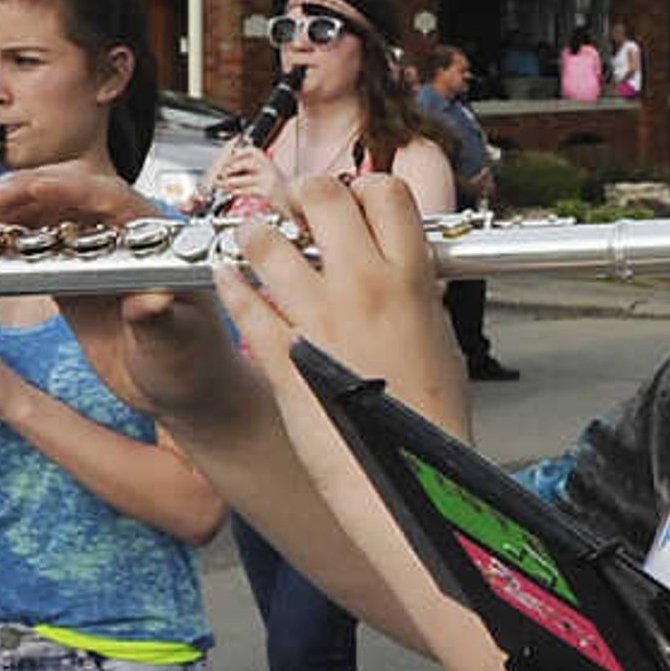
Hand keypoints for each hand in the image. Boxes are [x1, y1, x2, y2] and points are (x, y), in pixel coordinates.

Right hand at [0, 166, 255, 428]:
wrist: (186, 397)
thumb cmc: (198, 364)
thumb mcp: (182, 343)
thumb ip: (162, 320)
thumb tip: (148, 301)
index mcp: (156, 240)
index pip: (110, 199)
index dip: (70, 189)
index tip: (34, 189)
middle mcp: (123, 241)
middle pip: (70, 200)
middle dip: (25, 196)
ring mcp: (96, 261)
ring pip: (48, 222)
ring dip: (9, 217)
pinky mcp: (74, 284)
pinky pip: (37, 256)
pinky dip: (8, 248)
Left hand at [204, 137, 279, 212]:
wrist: (292, 198)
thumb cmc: (277, 185)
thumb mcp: (265, 171)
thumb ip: (248, 167)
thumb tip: (227, 169)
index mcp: (266, 160)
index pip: (250, 151)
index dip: (236, 154)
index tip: (225, 160)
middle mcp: (268, 167)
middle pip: (246, 163)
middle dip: (230, 168)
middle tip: (221, 174)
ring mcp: (267, 180)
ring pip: (243, 179)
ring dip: (229, 182)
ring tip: (222, 184)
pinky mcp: (266, 193)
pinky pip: (247, 191)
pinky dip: (236, 191)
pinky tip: (232, 192)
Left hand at [219, 168, 465, 433]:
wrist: (409, 480)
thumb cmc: (432, 423)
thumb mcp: (442, 342)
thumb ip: (418, 297)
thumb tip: (406, 274)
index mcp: (411, 280)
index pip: (385, 193)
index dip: (363, 190)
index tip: (352, 203)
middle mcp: (364, 287)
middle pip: (322, 196)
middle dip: (303, 196)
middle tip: (297, 210)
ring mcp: (318, 318)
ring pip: (267, 241)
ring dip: (258, 233)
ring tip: (257, 240)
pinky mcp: (282, 355)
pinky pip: (242, 302)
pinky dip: (230, 284)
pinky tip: (227, 279)